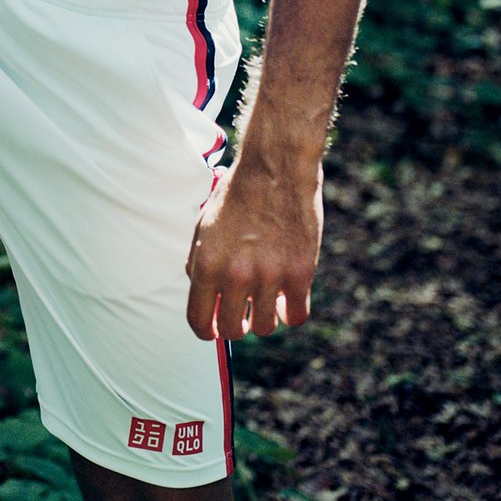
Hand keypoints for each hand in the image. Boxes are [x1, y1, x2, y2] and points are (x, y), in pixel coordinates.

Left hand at [184, 158, 323, 339]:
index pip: (199, 319)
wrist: (275, 168)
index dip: (205, 331)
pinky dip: (290, 311)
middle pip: (234, 330)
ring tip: (264, 302)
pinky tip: (286, 298)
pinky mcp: (301, 273)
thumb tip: (205, 299)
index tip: (212, 331)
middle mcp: (236, 274)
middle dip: (235, 327)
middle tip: (241, 318)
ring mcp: (270, 276)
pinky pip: (296, 315)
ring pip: (267, 327)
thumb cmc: (236, 196)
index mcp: (206, 262)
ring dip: (264, 319)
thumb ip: (199, 263)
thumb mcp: (204, 227)